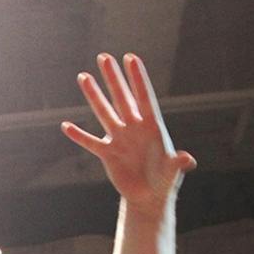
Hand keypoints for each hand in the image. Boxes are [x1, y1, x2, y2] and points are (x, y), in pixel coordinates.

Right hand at [60, 53, 194, 215]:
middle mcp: (134, 128)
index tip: (131, 58)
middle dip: (113, 78)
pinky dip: (78, 136)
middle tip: (104, 56)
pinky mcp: (108, 154)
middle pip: (122, 98)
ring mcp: (119, 139)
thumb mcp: (172, 172)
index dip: (138, 78)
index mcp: (151, 127)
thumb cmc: (165, 181)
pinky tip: (66, 126)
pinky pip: (90, 142)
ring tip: (84, 77)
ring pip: (104, 113)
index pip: (144, 97)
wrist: (150, 197)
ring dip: (94, 95)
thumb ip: (177, 163)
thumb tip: (187, 159)